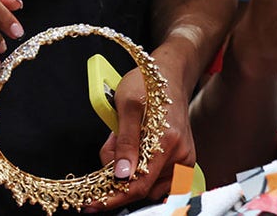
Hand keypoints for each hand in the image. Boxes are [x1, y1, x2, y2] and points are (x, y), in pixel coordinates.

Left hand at [88, 57, 193, 209]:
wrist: (171, 74)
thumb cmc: (148, 84)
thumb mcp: (127, 107)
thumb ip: (124, 144)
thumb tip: (120, 175)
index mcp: (167, 142)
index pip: (139, 185)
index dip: (113, 199)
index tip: (92, 205)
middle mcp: (181, 153)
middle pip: (143, 188)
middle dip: (120, 177)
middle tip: (112, 147)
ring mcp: (185, 157)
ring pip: (150, 185)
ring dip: (132, 174)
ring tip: (126, 146)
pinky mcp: (184, 158)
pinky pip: (160, 179)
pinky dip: (144, 172)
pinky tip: (139, 152)